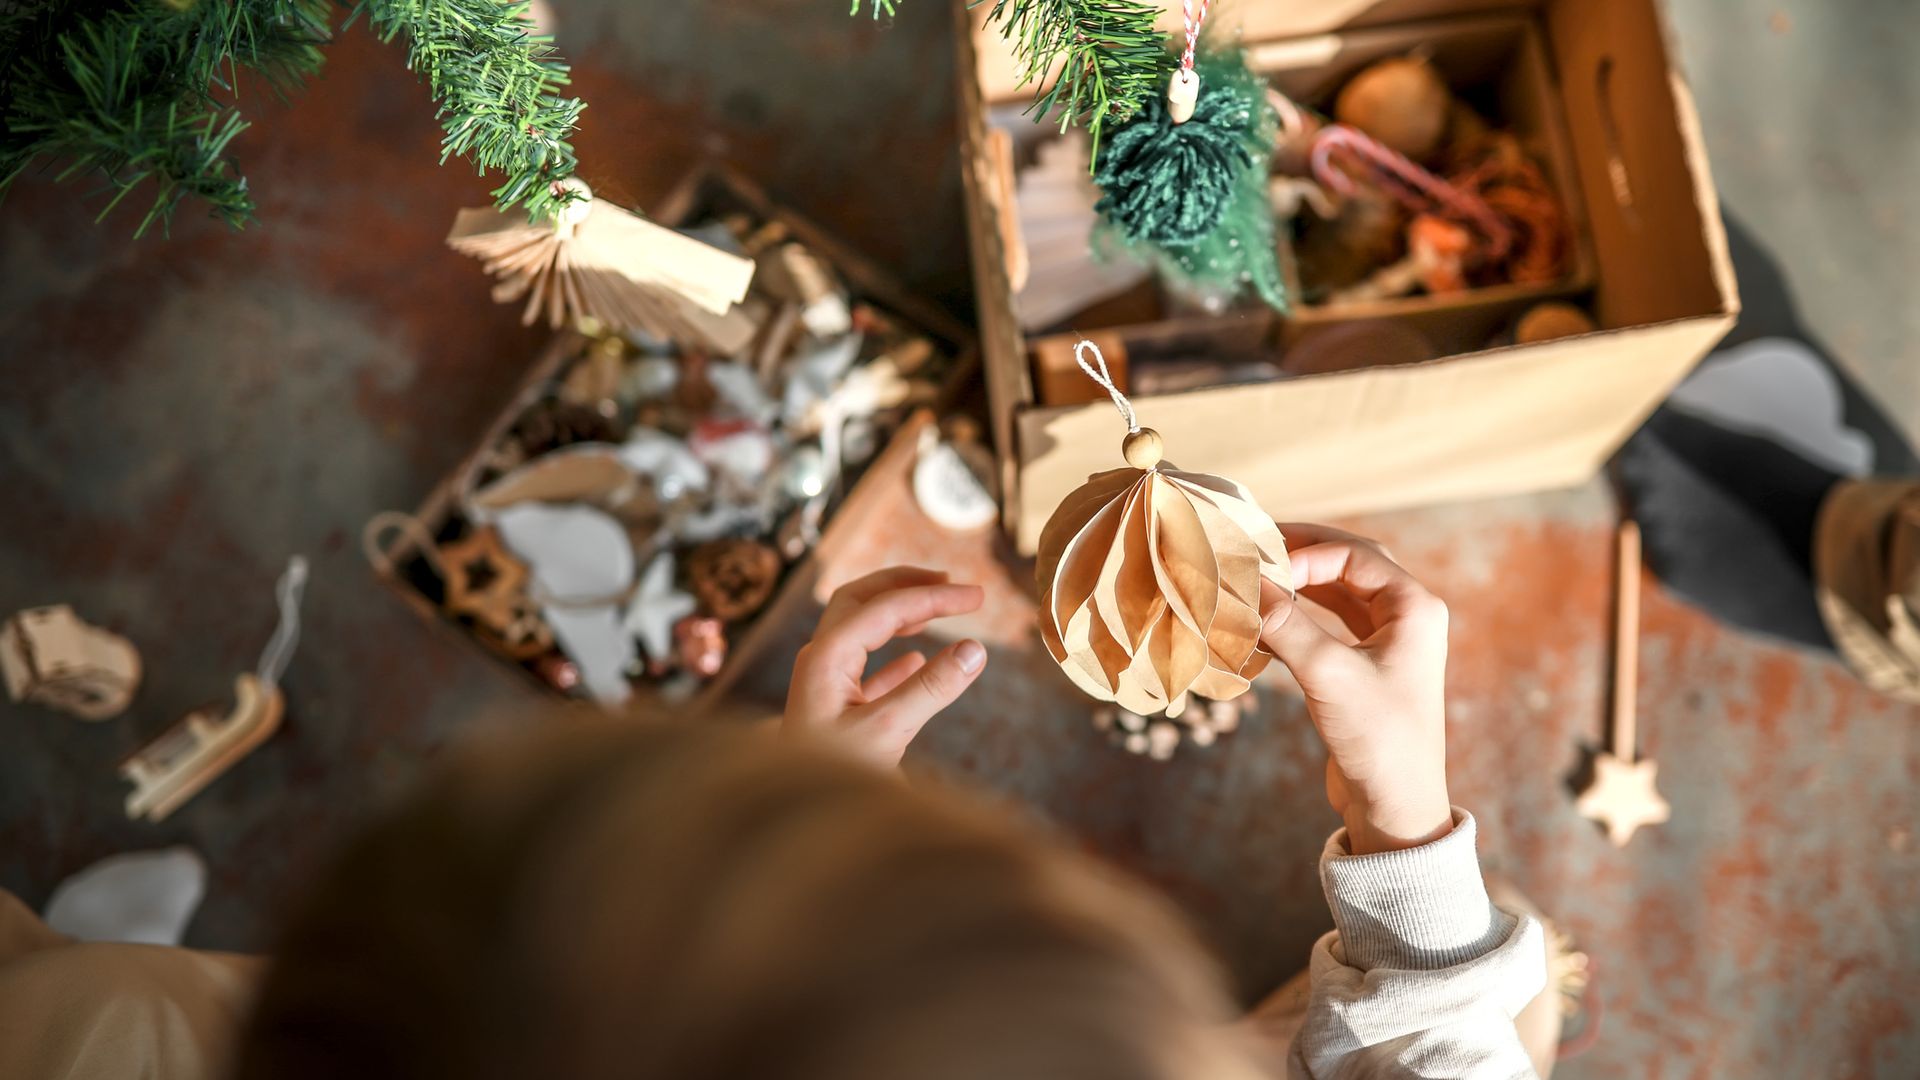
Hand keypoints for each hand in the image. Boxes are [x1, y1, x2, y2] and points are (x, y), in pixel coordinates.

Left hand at [784, 567, 986, 767]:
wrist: (792, 818)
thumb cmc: (830, 777)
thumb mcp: (888, 731)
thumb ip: (931, 689)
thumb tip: (975, 650)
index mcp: (827, 657)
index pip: (885, 607)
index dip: (933, 597)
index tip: (976, 596)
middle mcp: (821, 660)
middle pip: (861, 598)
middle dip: (906, 584)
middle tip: (950, 582)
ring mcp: (824, 682)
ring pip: (862, 627)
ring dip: (901, 612)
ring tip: (939, 607)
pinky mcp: (834, 708)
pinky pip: (866, 666)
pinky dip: (894, 653)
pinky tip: (919, 656)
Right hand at [1259, 524, 1452, 854]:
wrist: (1395, 804)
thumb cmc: (1377, 737)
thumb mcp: (1328, 674)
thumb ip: (1286, 624)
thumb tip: (1244, 585)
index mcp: (1414, 607)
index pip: (1353, 555)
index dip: (1304, 554)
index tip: (1261, 572)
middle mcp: (1405, 617)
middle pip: (1348, 563)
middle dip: (1301, 553)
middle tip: (1255, 545)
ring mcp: (1386, 642)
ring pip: (1336, 593)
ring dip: (1296, 583)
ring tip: (1254, 574)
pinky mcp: (1364, 668)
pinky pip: (1328, 624)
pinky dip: (1296, 616)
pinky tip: (1262, 619)